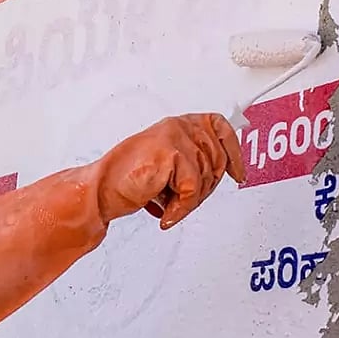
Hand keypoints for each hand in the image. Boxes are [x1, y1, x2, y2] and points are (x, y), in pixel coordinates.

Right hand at [93, 113, 245, 229]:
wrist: (100, 189)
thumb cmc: (128, 179)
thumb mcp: (167, 166)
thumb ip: (191, 162)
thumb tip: (219, 174)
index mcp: (179, 125)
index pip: (219, 127)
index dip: (234, 152)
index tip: (238, 174)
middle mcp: (179, 126)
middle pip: (217, 160)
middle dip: (205, 189)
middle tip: (185, 202)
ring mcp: (175, 137)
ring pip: (206, 177)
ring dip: (189, 201)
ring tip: (168, 206)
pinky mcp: (171, 152)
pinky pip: (193, 189)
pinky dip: (181, 207)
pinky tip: (166, 212)